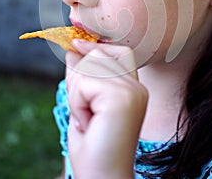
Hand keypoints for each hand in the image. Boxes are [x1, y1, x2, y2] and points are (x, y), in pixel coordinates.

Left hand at [65, 40, 147, 178]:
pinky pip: (84, 83)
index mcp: (133, 88)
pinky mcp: (122, 97)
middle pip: (98, 54)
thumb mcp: (85, 102)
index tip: (75, 45)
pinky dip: (77, 103)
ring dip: (76, 92)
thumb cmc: (93, 145)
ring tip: (88, 118)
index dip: (95, 46)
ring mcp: (132, 91)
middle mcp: (137, 86)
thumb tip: (74, 49)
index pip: (118, 51)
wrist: (102, 178)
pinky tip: (88, 123)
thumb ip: (83, 75)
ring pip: (88, 66)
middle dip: (78, 76)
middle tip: (83, 109)